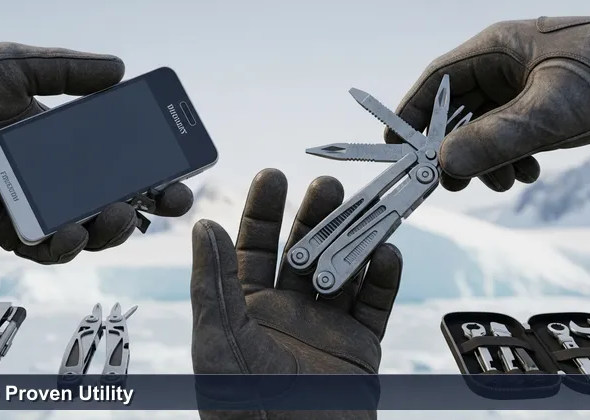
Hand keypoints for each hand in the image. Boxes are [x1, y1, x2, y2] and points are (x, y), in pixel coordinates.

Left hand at [0, 36, 192, 263]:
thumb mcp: (19, 66)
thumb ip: (68, 68)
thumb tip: (119, 68)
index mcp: (71, 144)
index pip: (128, 161)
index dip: (160, 169)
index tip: (184, 168)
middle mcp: (62, 179)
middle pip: (123, 200)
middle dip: (155, 205)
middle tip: (170, 199)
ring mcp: (40, 206)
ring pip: (94, 230)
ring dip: (116, 228)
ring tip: (117, 213)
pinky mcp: (11, 229)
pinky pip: (50, 249)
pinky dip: (67, 246)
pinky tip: (72, 231)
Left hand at [190, 168, 402, 419]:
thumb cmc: (242, 405)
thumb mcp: (218, 339)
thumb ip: (214, 282)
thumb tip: (203, 225)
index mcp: (246, 308)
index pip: (253, 247)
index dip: (262, 210)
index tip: (274, 175)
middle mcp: (287, 312)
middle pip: (304, 250)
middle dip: (315, 216)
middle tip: (327, 185)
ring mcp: (325, 328)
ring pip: (344, 269)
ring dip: (354, 238)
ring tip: (364, 207)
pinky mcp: (360, 348)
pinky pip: (377, 305)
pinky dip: (385, 278)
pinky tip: (387, 252)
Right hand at [386, 14, 589, 191]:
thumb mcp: (550, 111)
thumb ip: (495, 140)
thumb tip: (443, 164)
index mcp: (495, 50)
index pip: (436, 82)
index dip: (411, 115)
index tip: (397, 150)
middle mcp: (501, 68)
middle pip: (454, 113)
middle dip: (453, 151)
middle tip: (454, 182)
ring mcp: (519, 90)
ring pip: (479, 132)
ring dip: (485, 163)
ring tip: (507, 180)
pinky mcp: (536, 109)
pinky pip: (505, 139)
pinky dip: (508, 162)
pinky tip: (529, 171)